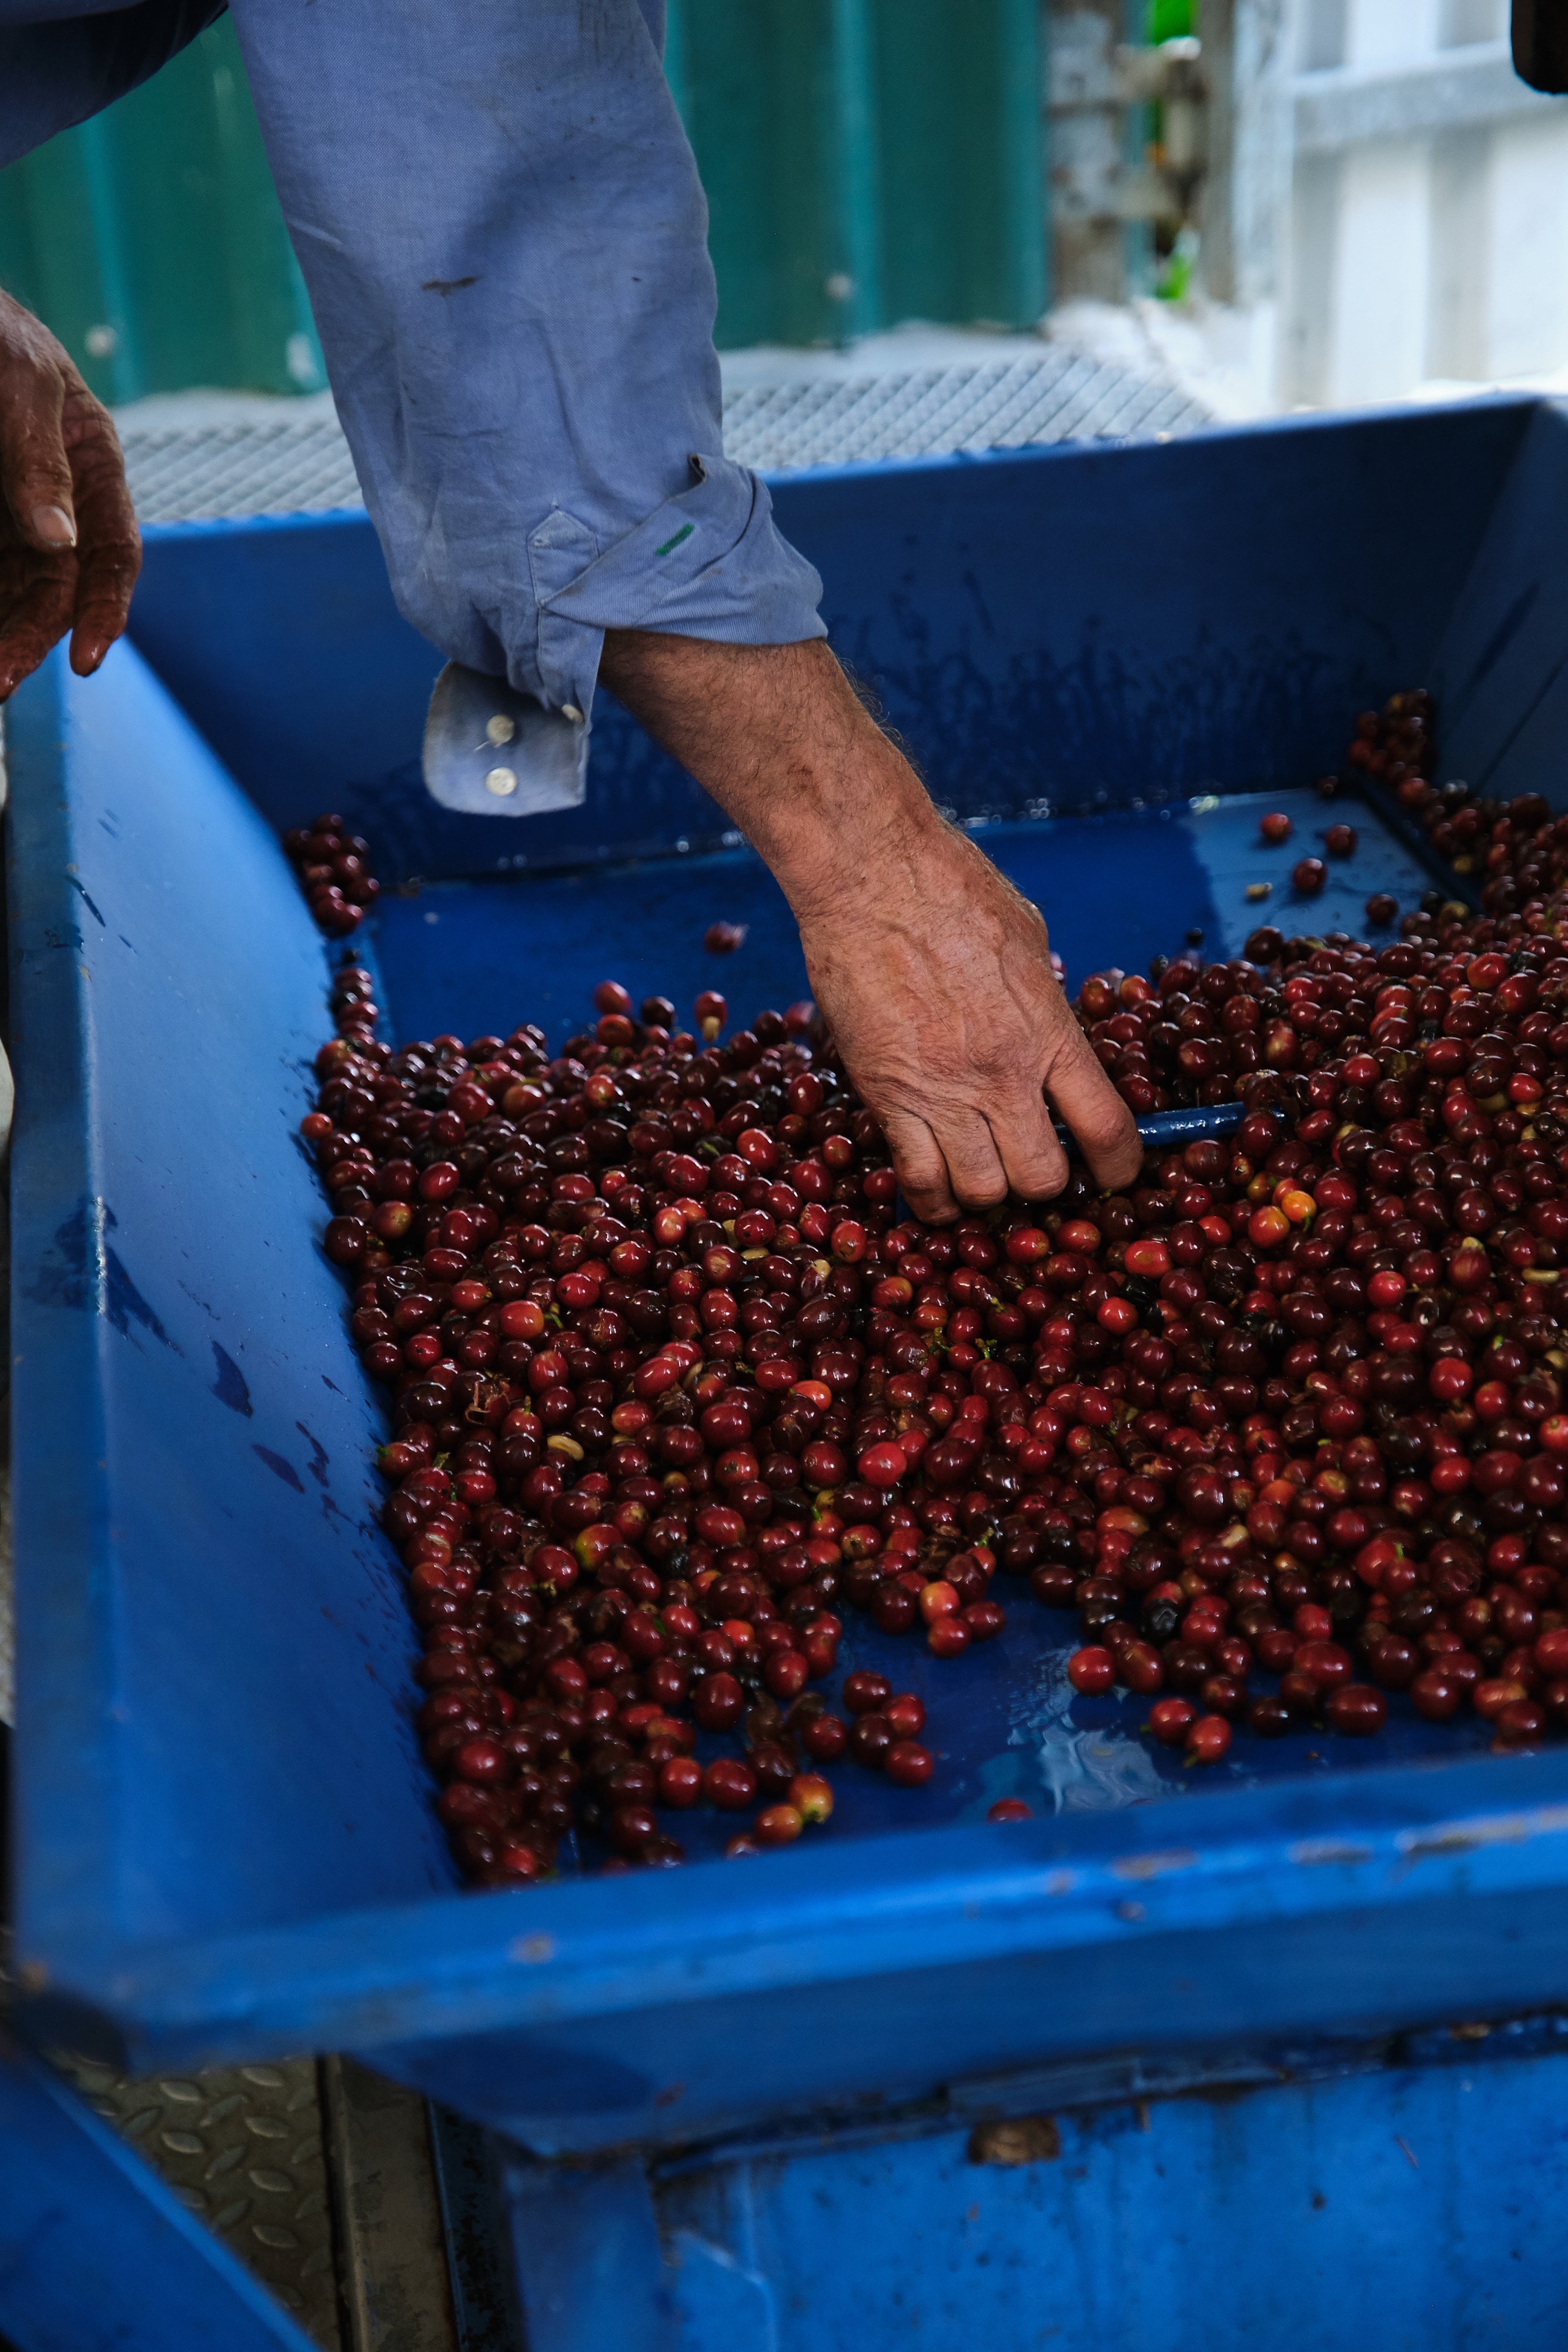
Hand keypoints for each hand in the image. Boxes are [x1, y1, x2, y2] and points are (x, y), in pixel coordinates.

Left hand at [0, 290, 139, 700]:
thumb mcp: (20, 381)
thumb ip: (37, 461)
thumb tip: (58, 542)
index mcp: (94, 467)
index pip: (113, 555)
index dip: (104, 612)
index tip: (86, 661)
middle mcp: (57, 501)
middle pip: (55, 589)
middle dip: (30, 638)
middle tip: (1, 679)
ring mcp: (11, 514)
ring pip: (13, 592)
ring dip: (3, 635)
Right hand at [795, 820, 1141, 1220]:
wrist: (869, 874)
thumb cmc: (952, 889)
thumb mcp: (1028, 941)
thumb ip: (1045, 1001)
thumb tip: (1053, 1031)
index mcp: (1049, 1032)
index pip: (1106, 1128)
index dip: (1118, 1169)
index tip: (1113, 1177)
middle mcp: (1000, 1073)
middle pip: (1042, 1177)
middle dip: (1044, 1185)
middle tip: (1033, 1167)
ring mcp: (941, 1090)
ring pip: (979, 1190)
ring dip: (986, 1193)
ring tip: (981, 1174)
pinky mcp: (885, 1095)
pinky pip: (916, 1178)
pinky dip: (930, 1199)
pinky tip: (936, 1192)